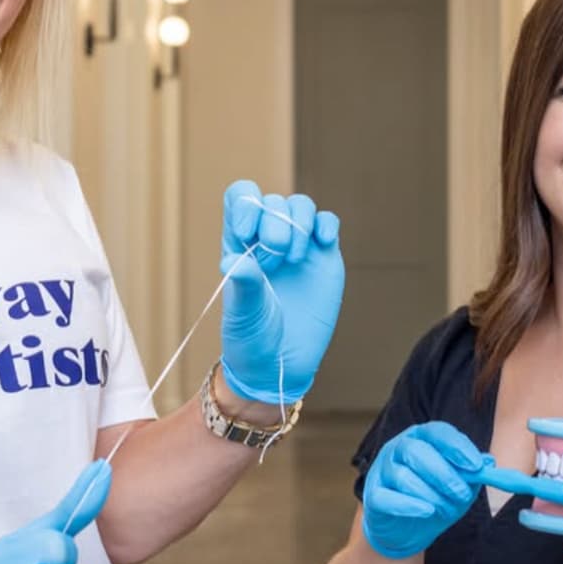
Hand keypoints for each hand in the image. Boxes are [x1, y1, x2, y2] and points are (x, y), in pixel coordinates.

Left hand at [219, 179, 343, 403]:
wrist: (282, 365)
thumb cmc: (252, 339)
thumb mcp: (243, 314)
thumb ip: (243, 284)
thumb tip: (234, 259)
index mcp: (239, 244)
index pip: (240, 198)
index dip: (246, 204)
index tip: (248, 233)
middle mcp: (267, 239)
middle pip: (273, 201)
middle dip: (275, 225)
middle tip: (274, 263)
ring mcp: (297, 247)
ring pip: (301, 206)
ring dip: (298, 224)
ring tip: (294, 259)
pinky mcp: (323, 258)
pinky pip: (328, 223)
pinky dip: (326, 225)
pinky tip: (322, 242)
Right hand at [362, 422, 562, 559]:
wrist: (406, 529)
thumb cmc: (434, 498)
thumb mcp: (460, 485)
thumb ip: (473, 474)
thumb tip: (489, 462)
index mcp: (422, 438)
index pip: (438, 433)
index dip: (457, 447)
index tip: (475, 465)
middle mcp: (399, 448)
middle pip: (418, 452)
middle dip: (444, 474)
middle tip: (462, 494)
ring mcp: (382, 471)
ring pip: (404, 476)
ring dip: (430, 494)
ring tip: (444, 509)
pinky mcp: (373, 496)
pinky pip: (387, 497)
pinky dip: (408, 505)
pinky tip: (425, 511)